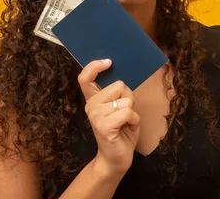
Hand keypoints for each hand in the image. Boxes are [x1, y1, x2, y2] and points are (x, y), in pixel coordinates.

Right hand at [78, 59, 140, 177]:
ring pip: (126, 100)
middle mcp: (91, 106)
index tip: (108, 62)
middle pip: (119, 85)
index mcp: (93, 99)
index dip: (94, 66)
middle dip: (129, 97)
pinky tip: (128, 128)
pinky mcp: (104, 126)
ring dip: (132, 111)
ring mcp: (95, 116)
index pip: (85, 77)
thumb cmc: (122, 130)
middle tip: (125, 112)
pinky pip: (128, 112)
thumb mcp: (120, 106)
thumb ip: (118, 93)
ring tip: (125, 122)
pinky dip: (134, 120)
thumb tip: (123, 77)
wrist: (117, 158)